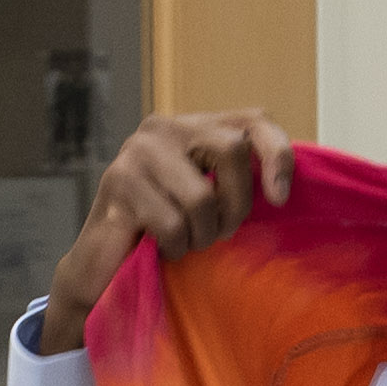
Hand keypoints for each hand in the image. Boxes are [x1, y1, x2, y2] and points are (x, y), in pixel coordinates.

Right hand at [40, 109, 301, 350]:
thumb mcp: (210, 200)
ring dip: (200, 234)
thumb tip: (285, 192)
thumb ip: (238, 183)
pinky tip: (161, 248)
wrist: (101, 265)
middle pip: (231, 150)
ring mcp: (137, 152)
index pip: (254, 121)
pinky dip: (174, 247)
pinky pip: (172, 225)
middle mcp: (164, 128)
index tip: (279, 200)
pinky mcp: (118, 183)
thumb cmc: (165, 232)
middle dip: (234, 205)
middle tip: (219, 232)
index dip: (277, 154)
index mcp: (193, 127)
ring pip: (201, 197)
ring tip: (185, 241)